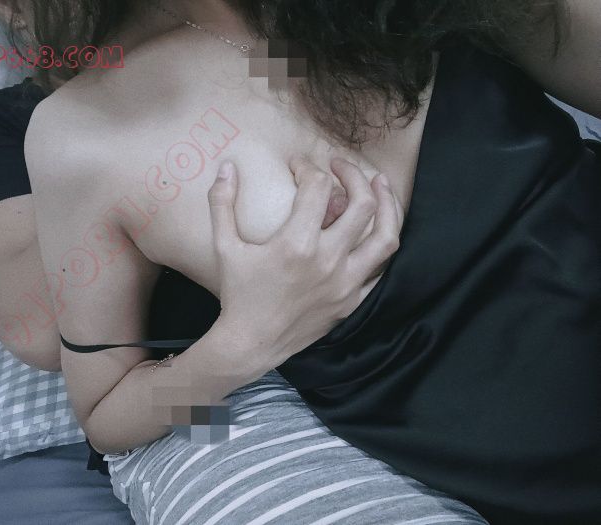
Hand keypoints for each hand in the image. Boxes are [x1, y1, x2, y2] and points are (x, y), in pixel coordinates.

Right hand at [207, 156, 403, 369]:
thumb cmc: (238, 294)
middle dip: (353, 174)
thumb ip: (222, 204)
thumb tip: (227, 167)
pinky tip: (375, 228)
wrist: (251, 344)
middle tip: (338, 166)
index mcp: (297, 244)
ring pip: (386, 236)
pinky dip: (380, 243)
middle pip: (362, 203)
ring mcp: (345, 283)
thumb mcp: (224, 247)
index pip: (317, 187)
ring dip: (387, 205)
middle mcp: (328, 261)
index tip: (297, 166)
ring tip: (379, 185)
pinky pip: (380, 269)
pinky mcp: (352, 300)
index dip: (307, 167)